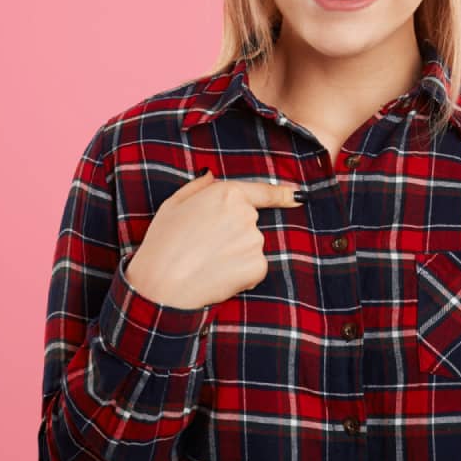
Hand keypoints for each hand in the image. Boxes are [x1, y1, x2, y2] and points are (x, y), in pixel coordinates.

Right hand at [125, 170, 304, 308]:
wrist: (162, 284)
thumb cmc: (162, 243)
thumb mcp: (173, 204)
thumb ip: (198, 187)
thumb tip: (211, 175)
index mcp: (227, 194)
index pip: (262, 192)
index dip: (282, 194)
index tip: (298, 196)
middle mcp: (246, 214)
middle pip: (250, 224)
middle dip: (234, 235)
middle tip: (204, 247)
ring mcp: (254, 240)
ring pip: (251, 248)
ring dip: (236, 256)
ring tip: (207, 263)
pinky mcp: (258, 266)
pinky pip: (254, 269)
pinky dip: (241, 275)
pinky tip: (218, 276)